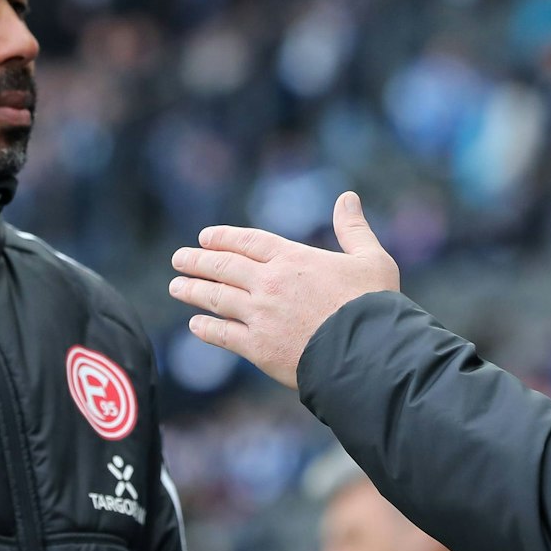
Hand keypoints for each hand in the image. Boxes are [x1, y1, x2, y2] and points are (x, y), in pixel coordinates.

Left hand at [169, 192, 399, 389]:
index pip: (248, 241)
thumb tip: (348, 197)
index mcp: (293, 258)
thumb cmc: (374, 306)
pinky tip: (195, 325)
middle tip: (178, 259)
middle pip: (223, 267)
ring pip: (216, 298)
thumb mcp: (371, 259)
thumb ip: (354, 229)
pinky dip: (206, 329)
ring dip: (193, 290)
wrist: (367, 353)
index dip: (223, 238)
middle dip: (197, 261)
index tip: (204, 238)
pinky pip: (223, 334)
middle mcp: (270, 283)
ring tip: (176, 286)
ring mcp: (260, 315)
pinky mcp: (258, 348)